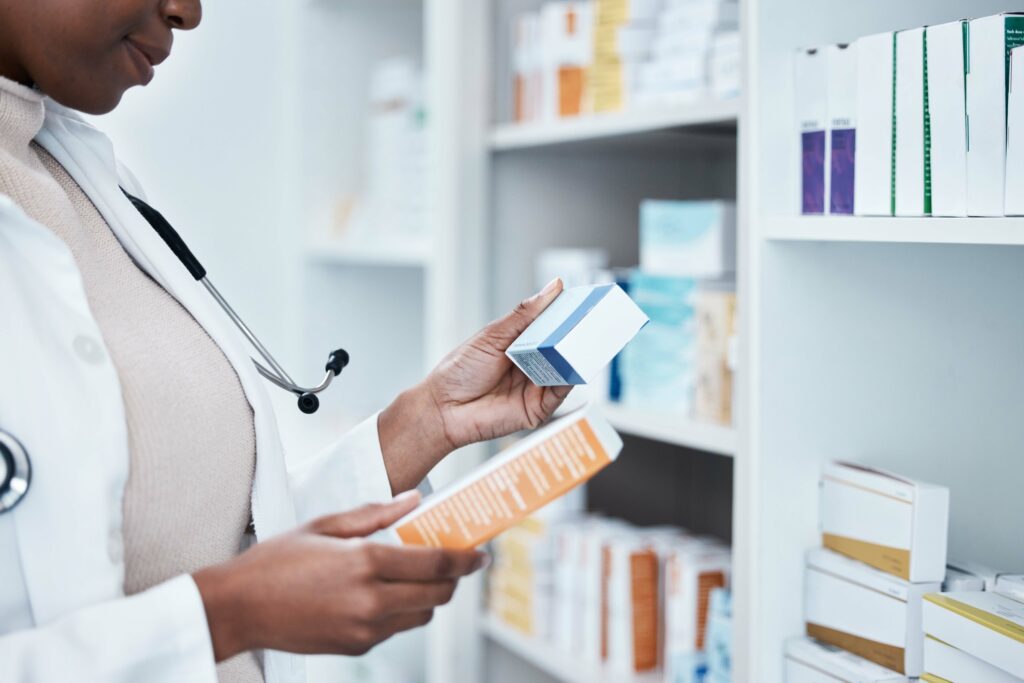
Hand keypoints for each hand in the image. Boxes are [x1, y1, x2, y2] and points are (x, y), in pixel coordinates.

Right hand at [193, 492, 486, 660]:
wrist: (238, 609)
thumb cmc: (277, 561)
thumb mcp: (326, 524)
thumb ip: (376, 513)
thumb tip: (416, 501)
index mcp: (366, 562)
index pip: (437, 563)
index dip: (466, 559)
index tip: (480, 554)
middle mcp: (371, 600)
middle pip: (438, 594)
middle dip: (454, 579)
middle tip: (454, 563)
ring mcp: (364, 629)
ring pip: (421, 616)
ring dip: (428, 596)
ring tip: (414, 575)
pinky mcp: (356, 647)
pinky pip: (395, 629)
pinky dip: (400, 611)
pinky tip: (382, 593)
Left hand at [426, 277, 572, 446]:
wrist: (443, 408)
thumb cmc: (460, 371)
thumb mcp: (493, 335)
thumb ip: (525, 314)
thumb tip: (553, 287)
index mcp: (520, 343)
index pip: (551, 325)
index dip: (567, 314)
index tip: (584, 300)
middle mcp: (532, 364)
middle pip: (562, 347)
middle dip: (576, 333)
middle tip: (593, 318)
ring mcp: (536, 386)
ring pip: (565, 368)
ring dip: (576, 354)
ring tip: (585, 338)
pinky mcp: (538, 408)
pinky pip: (560, 392)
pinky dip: (570, 378)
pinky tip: (572, 365)